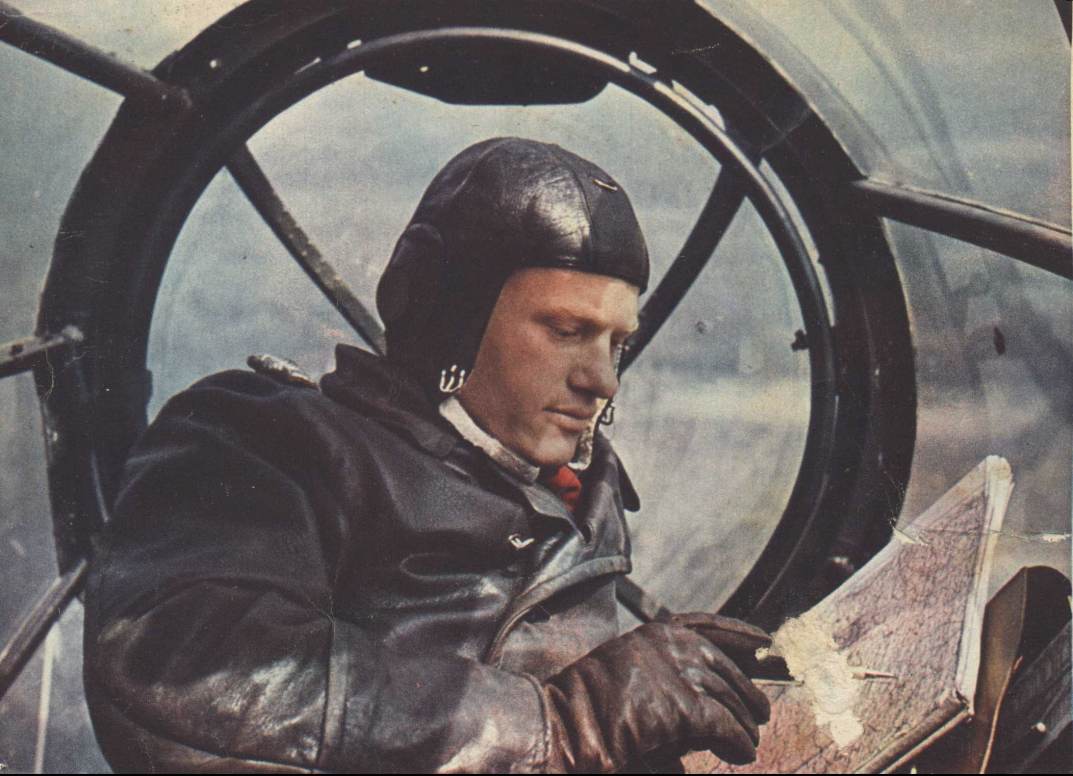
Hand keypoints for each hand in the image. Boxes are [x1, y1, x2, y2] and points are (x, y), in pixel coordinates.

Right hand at [541, 615, 770, 772]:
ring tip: (749, 743)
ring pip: (729, 699)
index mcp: (656, 632)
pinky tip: (741, 754)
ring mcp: (679, 672)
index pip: (708, 625)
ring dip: (743, 725)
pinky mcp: (684, 706)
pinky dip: (737, 742)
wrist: (568, 725)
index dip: (740, 633)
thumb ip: (669, 676)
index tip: (764, 640)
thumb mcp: (631, 674)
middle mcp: (671, 644)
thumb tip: (715, 699)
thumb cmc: (590, 708)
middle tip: (760, 714)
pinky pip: (725, 725)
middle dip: (746, 692)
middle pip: (726, 668)